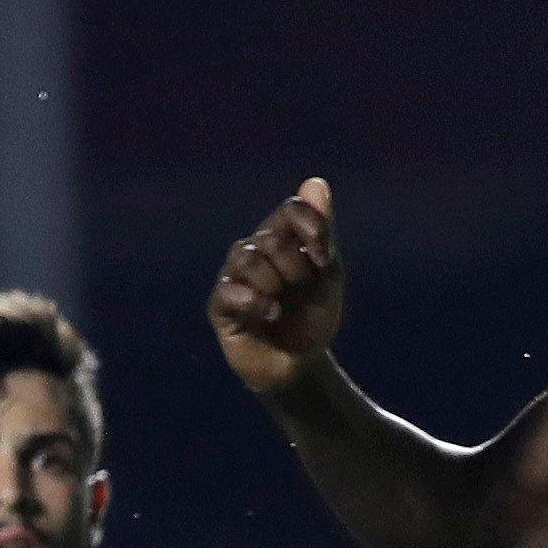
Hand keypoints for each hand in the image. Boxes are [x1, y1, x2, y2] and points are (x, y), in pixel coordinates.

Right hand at [209, 179, 345, 394]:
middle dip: (295, 267)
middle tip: (301, 290)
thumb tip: (316, 182)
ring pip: (247, 259)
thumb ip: (322, 230)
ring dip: (274, 283)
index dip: (309, 227)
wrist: (300, 365)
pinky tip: (270, 314)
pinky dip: (255, 301)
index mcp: (281, 239)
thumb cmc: (312, 317)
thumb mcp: (327, 274)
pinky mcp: (220, 306)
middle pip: (271, 238)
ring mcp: (233, 277)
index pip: (290, 210)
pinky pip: (230, 291)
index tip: (324, 256)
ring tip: (281, 305)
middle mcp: (252, 251)